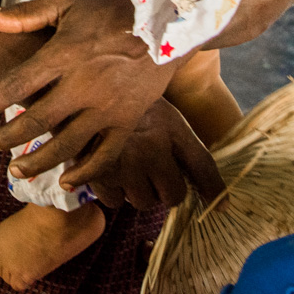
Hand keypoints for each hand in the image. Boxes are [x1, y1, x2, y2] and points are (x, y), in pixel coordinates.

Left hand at [0, 0, 177, 181]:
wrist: (168, 22)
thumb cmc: (112, 10)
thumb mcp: (67, 3)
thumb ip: (25, 14)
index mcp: (64, 55)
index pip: (18, 84)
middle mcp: (83, 86)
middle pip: (38, 120)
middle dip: (9, 136)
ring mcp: (107, 107)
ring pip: (67, 144)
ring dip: (39, 161)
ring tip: (16, 171)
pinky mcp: (128, 121)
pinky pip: (105, 155)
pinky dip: (86, 173)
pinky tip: (67, 182)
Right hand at [79, 100, 225, 211]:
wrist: (73, 86)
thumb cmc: (116, 96)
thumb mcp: (152, 105)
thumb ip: (174, 138)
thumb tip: (194, 174)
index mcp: (169, 125)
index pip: (202, 164)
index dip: (214, 189)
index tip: (221, 206)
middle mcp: (152, 147)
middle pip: (173, 195)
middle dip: (163, 190)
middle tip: (151, 174)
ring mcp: (125, 163)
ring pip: (142, 201)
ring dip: (135, 190)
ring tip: (124, 166)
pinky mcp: (98, 174)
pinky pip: (114, 201)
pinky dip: (111, 191)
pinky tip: (105, 168)